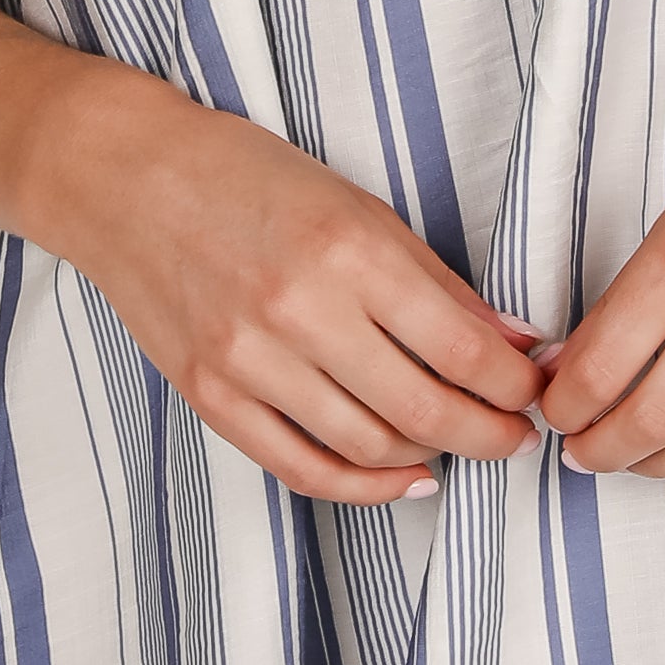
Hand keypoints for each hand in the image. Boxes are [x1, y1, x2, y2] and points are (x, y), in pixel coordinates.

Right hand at [51, 81, 547, 504]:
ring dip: (431, 456)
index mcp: (349, 251)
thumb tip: (513, 343)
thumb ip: (436, 283)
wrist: (128, 181)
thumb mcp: (357, 207)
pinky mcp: (212, 396)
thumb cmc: (249, 178)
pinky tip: (402, 477)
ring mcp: (250, 361)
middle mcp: (300, 312)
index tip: (536, 390)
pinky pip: (302, 467)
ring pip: (370, 447)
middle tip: (516, 435)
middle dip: (490, 434)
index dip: (516, 386)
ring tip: (457, 442)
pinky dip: (364, 485)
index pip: (463, 349)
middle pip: (425, 410)